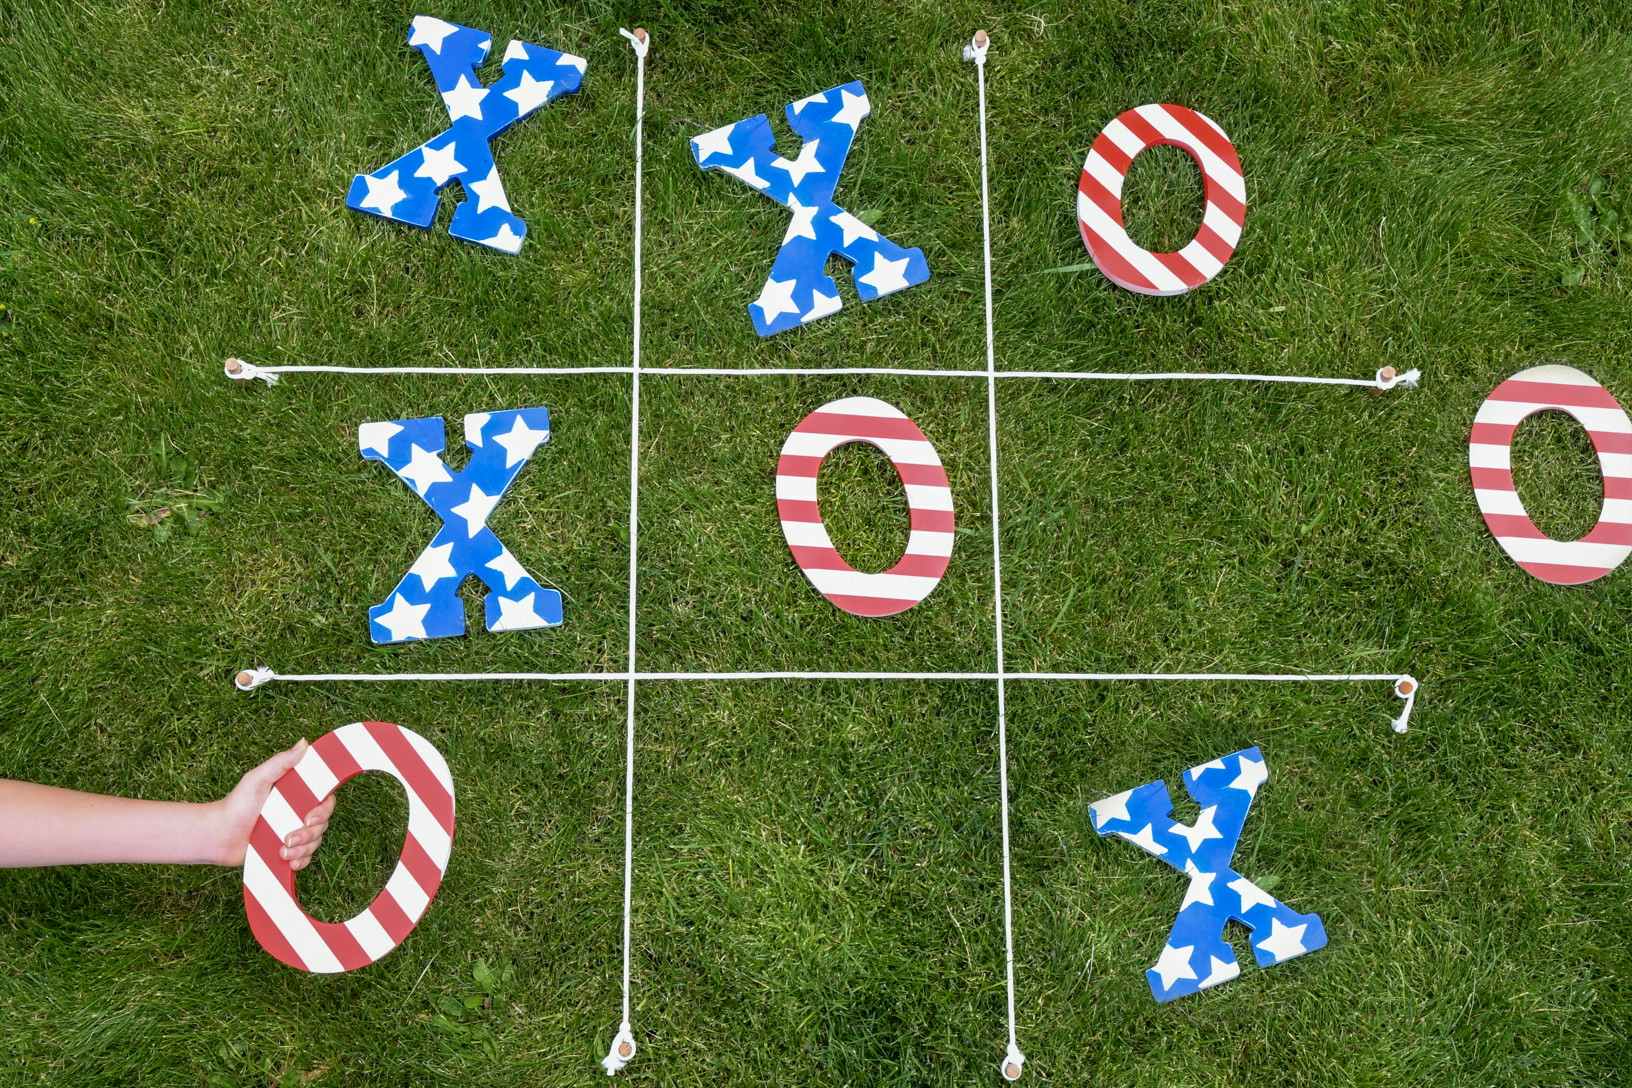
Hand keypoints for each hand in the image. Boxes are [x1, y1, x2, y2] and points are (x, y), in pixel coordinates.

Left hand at [212, 739, 336, 868]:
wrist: (218, 835)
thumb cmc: (236, 804)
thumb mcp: (258, 779)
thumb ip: (281, 762)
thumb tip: (305, 743)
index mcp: (297, 795)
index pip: (326, 800)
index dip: (323, 811)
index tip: (309, 818)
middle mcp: (299, 813)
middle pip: (323, 824)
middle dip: (309, 835)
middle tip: (288, 838)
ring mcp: (293, 833)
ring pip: (315, 843)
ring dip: (302, 849)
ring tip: (281, 851)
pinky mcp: (287, 852)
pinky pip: (306, 859)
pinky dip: (300, 861)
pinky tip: (288, 861)